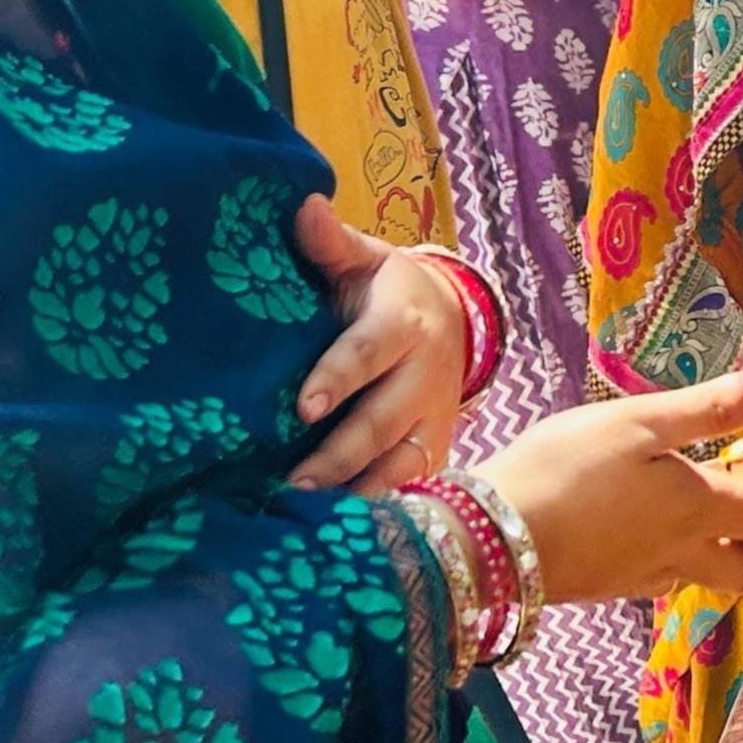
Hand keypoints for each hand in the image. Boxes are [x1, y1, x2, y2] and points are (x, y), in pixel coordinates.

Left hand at [288, 197, 467, 493]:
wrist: (448, 316)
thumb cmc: (385, 289)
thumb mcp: (365, 259)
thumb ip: (332, 243)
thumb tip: (304, 207)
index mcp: (403, 322)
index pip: (369, 352)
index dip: (339, 378)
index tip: (305, 406)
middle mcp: (425, 375)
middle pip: (383, 420)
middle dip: (340, 454)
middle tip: (294, 482)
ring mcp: (434, 419)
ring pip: (401, 464)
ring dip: (358, 491)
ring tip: (311, 519)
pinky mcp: (434, 452)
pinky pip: (409, 488)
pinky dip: (377, 509)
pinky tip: (338, 536)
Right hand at [477, 373, 742, 603]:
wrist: (490, 538)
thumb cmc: (566, 467)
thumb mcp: (640, 422)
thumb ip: (708, 408)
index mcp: (696, 511)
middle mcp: (679, 554)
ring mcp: (640, 577)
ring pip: (708, 579)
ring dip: (737, 559)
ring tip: (737, 532)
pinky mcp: (606, 587)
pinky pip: (667, 581)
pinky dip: (690, 563)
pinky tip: (668, 545)